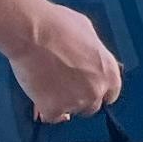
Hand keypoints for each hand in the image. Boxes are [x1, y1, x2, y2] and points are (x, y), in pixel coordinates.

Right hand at [7, 0, 121, 123]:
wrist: (32, 32)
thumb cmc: (57, 25)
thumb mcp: (86, 31)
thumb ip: (93, 52)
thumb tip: (88, 57)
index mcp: (109, 72)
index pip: (111, 93)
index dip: (97, 91)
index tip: (86, 88)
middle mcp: (96, 90)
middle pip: (91, 106)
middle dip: (79, 98)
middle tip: (62, 84)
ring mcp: (76, 102)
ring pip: (71, 111)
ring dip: (61, 102)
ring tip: (46, 83)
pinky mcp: (55, 109)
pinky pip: (52, 116)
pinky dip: (44, 108)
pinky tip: (38, 93)